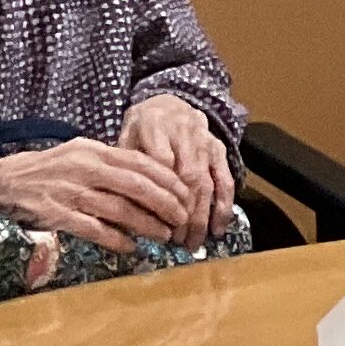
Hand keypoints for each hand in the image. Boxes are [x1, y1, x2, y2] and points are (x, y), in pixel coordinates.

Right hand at [0, 136, 202, 253]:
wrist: (2, 182)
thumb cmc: (49, 169)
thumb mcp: (80, 154)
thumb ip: (112, 163)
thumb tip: (150, 178)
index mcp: (94, 151)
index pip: (141, 163)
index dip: (168, 180)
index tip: (186, 194)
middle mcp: (85, 169)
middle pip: (136, 186)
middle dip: (165, 203)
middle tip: (182, 218)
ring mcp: (70, 193)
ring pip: (119, 210)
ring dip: (146, 225)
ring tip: (164, 235)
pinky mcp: (57, 215)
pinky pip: (93, 229)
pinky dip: (116, 239)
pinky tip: (131, 246)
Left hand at [121, 93, 237, 237]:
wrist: (170, 102)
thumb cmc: (142, 127)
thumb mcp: (124, 136)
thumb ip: (124, 164)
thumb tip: (119, 202)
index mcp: (154, 127)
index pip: (160, 163)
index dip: (159, 193)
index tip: (154, 221)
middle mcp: (184, 135)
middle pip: (188, 178)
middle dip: (184, 214)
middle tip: (176, 243)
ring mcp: (205, 143)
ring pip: (207, 183)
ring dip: (202, 216)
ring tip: (193, 243)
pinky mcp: (219, 150)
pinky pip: (225, 180)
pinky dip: (224, 205)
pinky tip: (218, 228)